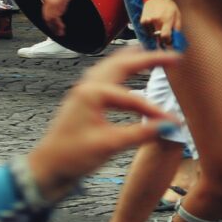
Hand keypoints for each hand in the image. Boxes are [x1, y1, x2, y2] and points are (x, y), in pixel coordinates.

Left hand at [27, 49, 180, 201]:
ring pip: (111, 67)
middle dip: (147, 58)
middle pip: (122, 64)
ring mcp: (83, 91)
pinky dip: (119, 72)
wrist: (47, 167)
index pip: (133, 98)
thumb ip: (140, 133)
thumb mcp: (109, 145)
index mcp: (92, 93)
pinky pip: (104, 77)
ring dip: (131, 60)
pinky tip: (125, 75)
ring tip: (149, 53)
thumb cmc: (72, 156)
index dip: (154, 110)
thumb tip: (169, 126)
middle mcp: (87, 86)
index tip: (174, 121)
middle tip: (172, 56)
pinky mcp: (82, 100)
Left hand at [41, 0, 77, 36]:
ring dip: (55, 27)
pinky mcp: (57, 4)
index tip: (52, 27)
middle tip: (56, 33)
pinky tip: (62, 27)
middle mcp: (47, 2)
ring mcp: (52, 3)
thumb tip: (60, 9)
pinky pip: (56, 16)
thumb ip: (59, 2)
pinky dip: (58, 23)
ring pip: (51, 19)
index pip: (45, 13)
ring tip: (60, 33)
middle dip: (51, 27)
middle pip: (47, 18)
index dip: (49, 21)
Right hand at [139, 0, 180, 46]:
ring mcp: (148, 20)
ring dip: (155, 34)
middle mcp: (157, 20)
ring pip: (151, 35)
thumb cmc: (168, 6)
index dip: (167, 41)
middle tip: (164, 34)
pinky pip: (146, 31)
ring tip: (158, 26)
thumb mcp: (177, 15)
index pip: (165, 36)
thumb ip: (177, 27)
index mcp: (167, 19)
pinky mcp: (142, 20)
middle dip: (162, 38)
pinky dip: (149, 30)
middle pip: (158, 37)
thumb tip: (175, 39)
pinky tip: (153, 25)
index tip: (168, 40)